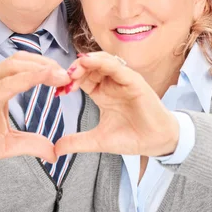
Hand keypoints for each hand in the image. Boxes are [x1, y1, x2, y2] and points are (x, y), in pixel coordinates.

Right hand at [0, 52, 69, 171]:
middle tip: (69, 74)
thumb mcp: (8, 144)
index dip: (46, 67)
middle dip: (47, 64)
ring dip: (40, 68)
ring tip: (61, 75)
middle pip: (22, 60)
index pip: (24, 67)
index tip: (67, 76)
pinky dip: (26, 79)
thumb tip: (54, 153)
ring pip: (14, 67)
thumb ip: (31, 143)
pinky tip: (43, 78)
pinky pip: (5, 84)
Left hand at [55, 52, 178, 157]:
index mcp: (102, 93)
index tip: (58, 92)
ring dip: (86, 62)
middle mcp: (112, 83)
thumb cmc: (132, 137)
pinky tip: (88, 62)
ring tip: (73, 71)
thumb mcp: (98, 140)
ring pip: (102, 61)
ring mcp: (123, 80)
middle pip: (89, 66)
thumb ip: (77, 142)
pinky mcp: (134, 81)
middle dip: (74, 69)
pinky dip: (102, 63)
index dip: (69, 81)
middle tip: (62, 79)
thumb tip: (55, 150)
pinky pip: (117, 67)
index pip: (82, 78)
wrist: (156, 143)